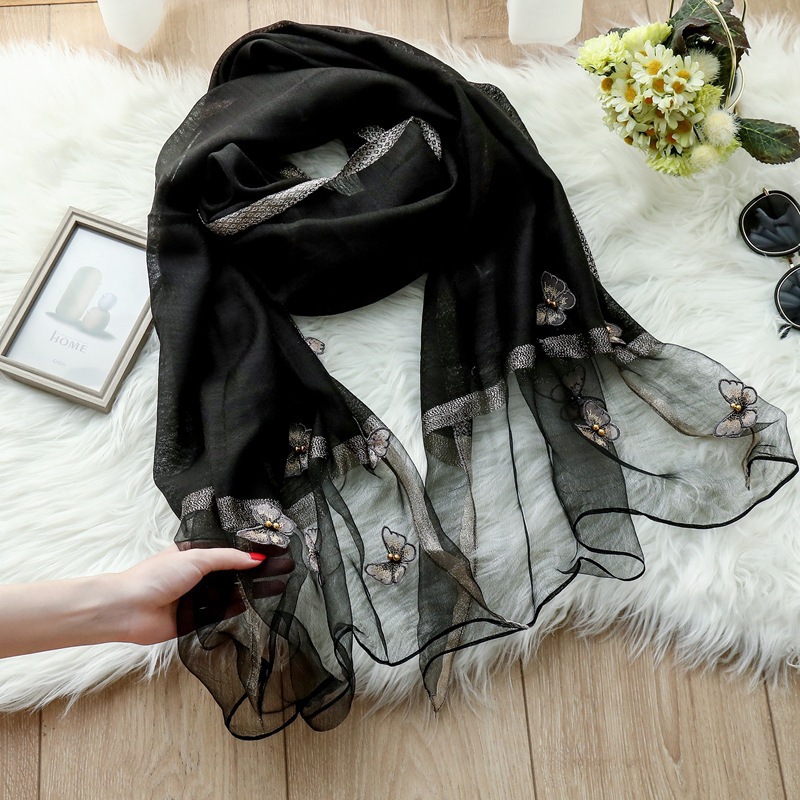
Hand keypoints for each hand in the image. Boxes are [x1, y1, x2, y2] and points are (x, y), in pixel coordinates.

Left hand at [109, 545, 294, 645]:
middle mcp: (199, 574)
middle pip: (237, 571)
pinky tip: (257, 603)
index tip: (278, 551)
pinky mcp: (196, 618)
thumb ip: (228, 559)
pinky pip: (223, 612)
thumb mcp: (196, 558)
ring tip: (280, 586)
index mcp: (197, 554)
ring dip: (255, 589)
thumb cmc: (157, 576)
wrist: (129, 608)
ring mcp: (198, 596)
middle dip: (261, 570)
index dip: (255, 551)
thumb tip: (256, 559)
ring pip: (233, 591)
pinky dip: (239, 607)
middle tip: (287, 569)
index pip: (233, 550)